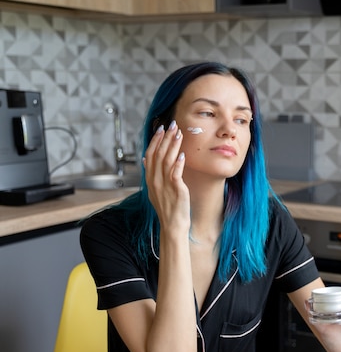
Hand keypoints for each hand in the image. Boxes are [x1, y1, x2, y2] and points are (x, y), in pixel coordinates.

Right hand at [143, 120, 189, 235]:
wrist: (173, 226)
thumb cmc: (168, 208)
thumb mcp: (156, 190)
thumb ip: (151, 174)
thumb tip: (146, 160)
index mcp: (150, 179)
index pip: (150, 155)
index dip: (155, 141)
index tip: (161, 129)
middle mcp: (155, 180)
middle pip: (158, 154)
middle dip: (165, 138)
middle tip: (172, 125)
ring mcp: (164, 185)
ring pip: (166, 160)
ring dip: (173, 145)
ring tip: (179, 133)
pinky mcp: (175, 190)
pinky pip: (175, 173)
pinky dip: (178, 163)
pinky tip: (182, 154)